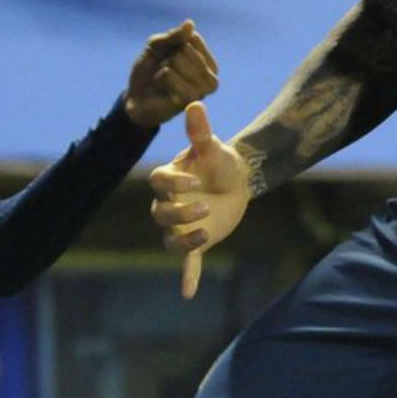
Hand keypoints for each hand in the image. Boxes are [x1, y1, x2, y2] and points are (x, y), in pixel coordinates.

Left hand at [123, 21, 220, 127]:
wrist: (137, 100)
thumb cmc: (150, 72)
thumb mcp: (156, 47)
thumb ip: (173, 36)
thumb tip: (190, 23)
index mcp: (208, 61)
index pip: (191, 37)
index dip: (171, 44)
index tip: (167, 58)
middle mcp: (212, 76)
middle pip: (184, 48)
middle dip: (166, 57)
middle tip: (164, 73)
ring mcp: (202, 89)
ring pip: (176, 60)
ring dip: (162, 68)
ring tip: (163, 82)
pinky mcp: (189, 99)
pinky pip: (168, 74)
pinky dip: (159, 79)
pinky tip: (162, 90)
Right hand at [149, 102, 251, 297]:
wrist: (236, 180)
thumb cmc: (220, 161)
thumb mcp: (213, 147)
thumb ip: (201, 131)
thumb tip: (196, 103)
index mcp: (169, 179)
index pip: (160, 183)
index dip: (174, 184)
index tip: (195, 181)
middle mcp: (168, 204)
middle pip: (161, 214)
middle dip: (180, 213)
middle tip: (205, 207)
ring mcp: (181, 225)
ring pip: (170, 239)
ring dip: (184, 240)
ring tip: (205, 233)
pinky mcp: (196, 242)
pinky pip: (187, 262)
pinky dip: (188, 277)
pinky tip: (188, 293)